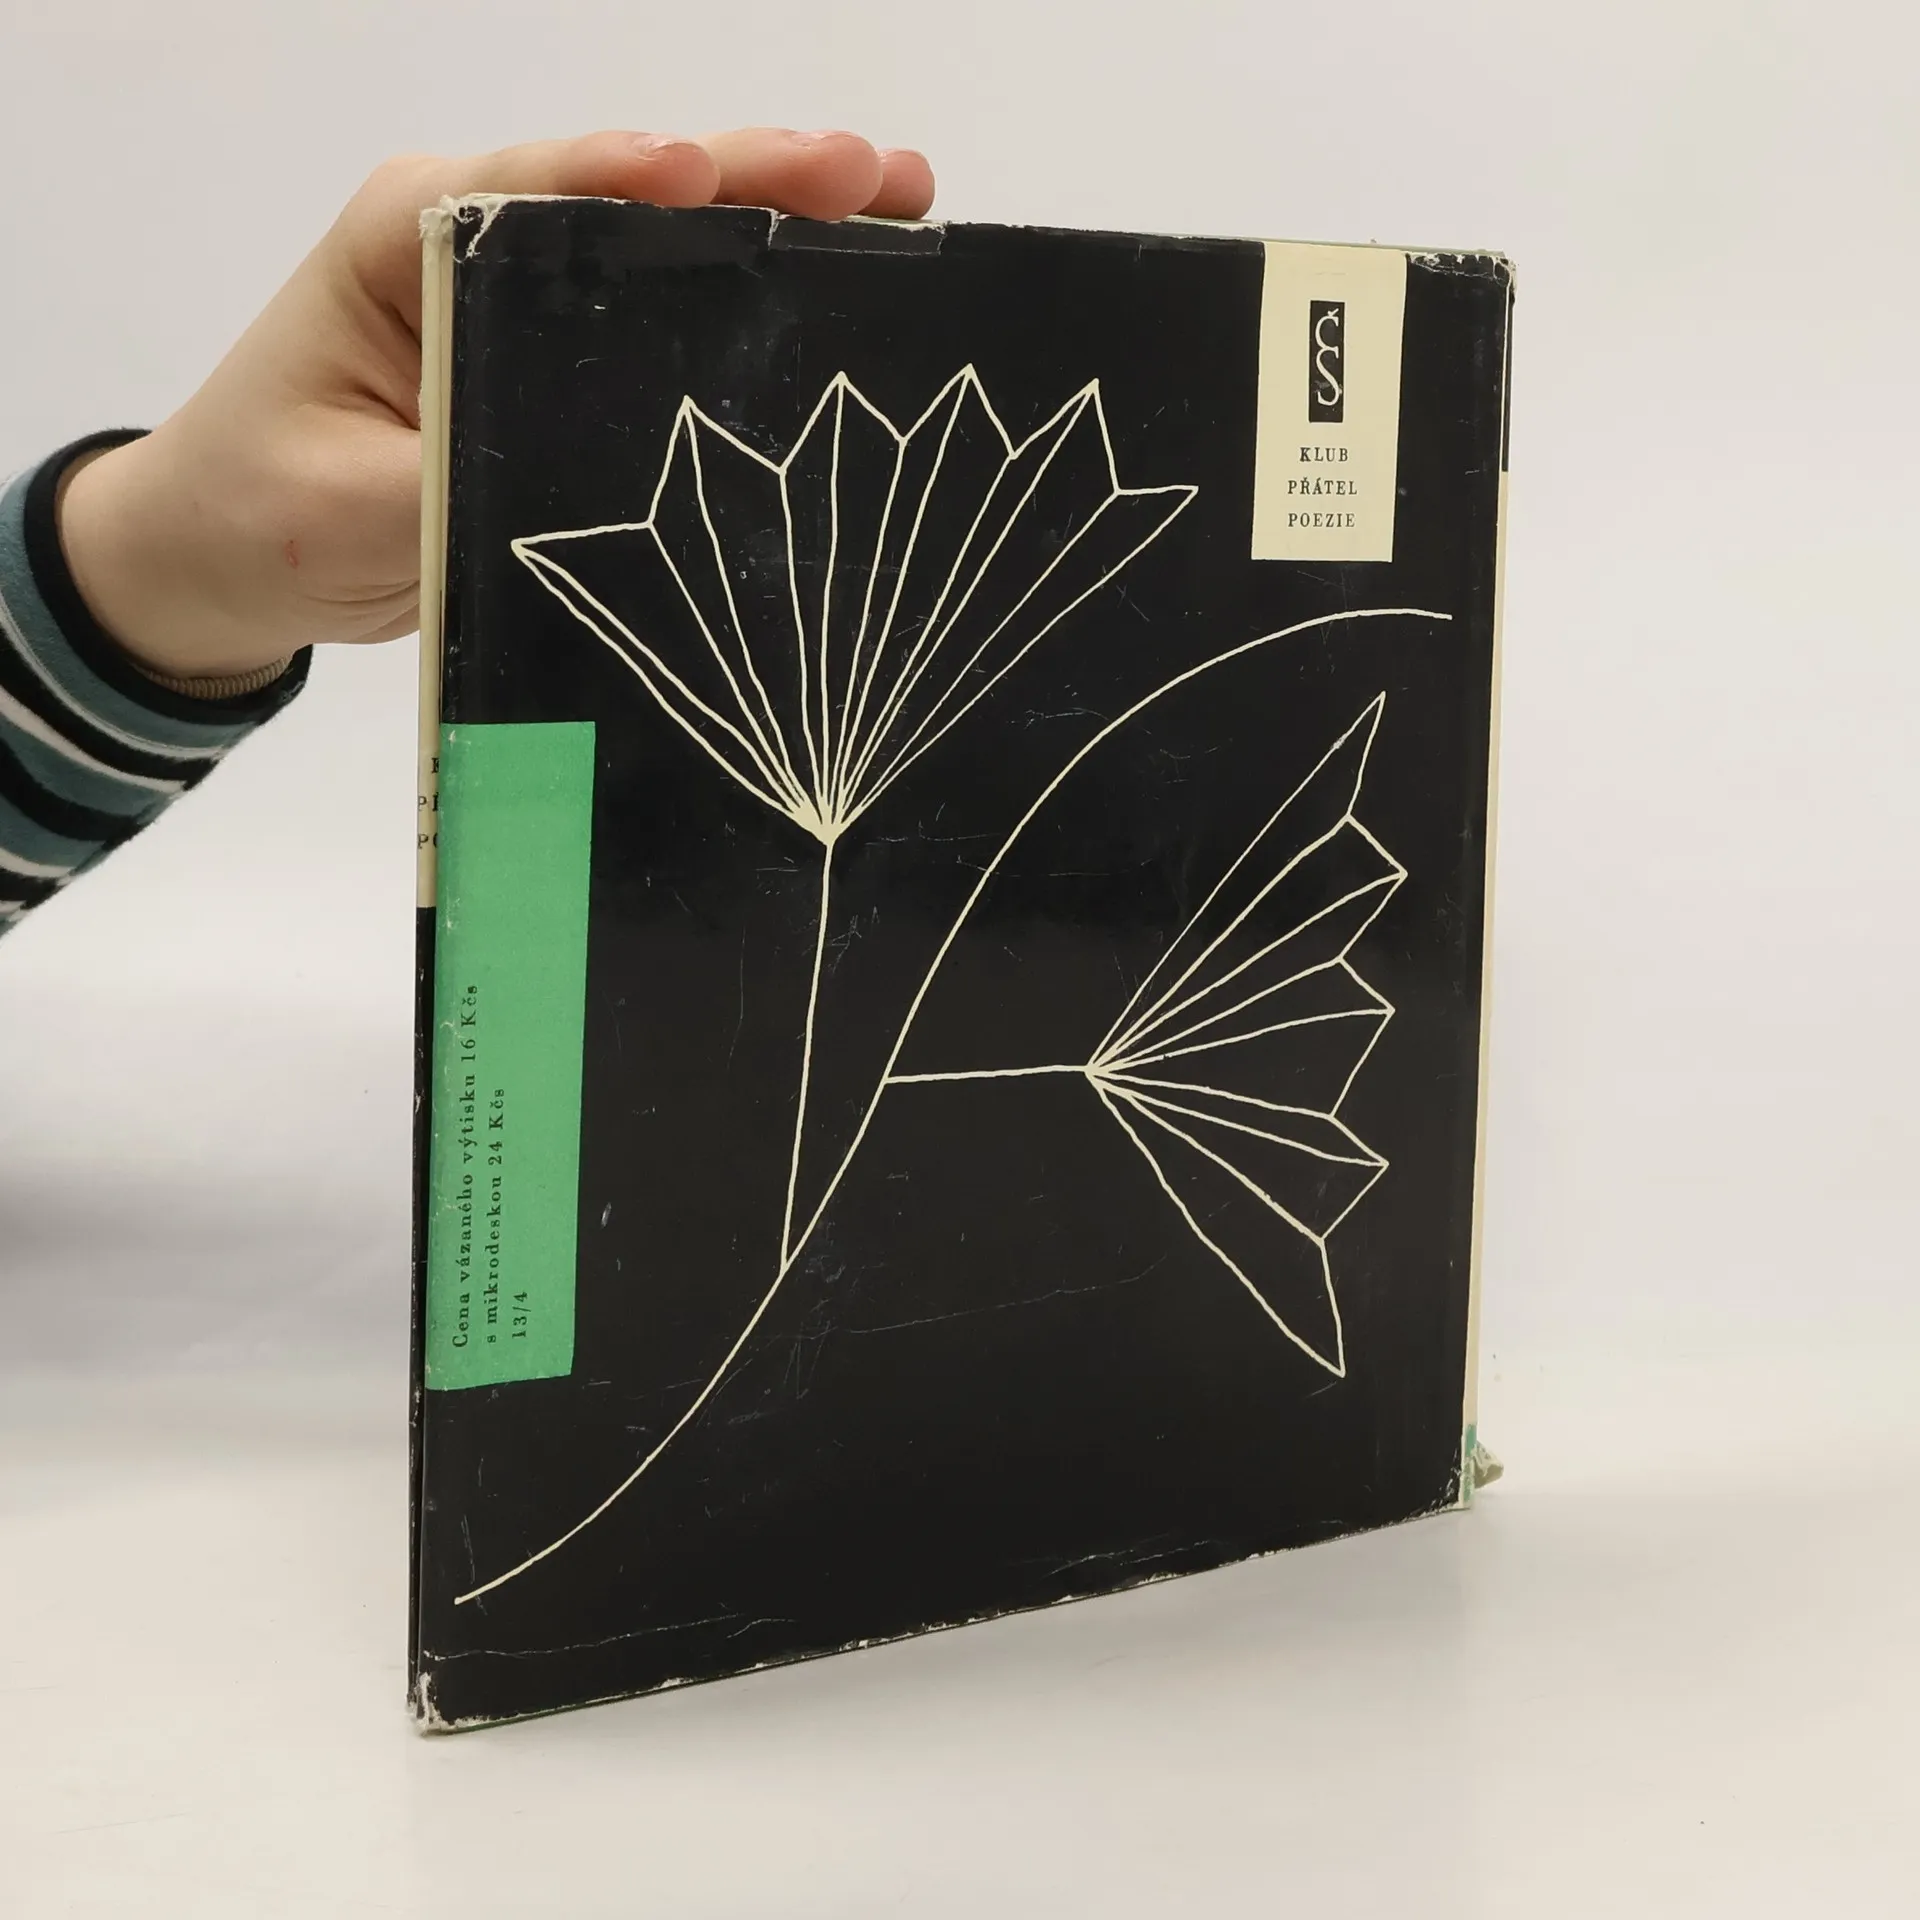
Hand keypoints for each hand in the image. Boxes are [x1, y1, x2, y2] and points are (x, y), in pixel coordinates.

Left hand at [57, 130, 935, 682]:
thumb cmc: (260, 514)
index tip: (710, 175)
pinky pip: (669, 316)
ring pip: (668, 241)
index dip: (627, 177)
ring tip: (904, 202)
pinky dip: (761, 299)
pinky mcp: (560, 358)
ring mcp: (528, 297)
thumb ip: (464, 481)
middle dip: (756, 177)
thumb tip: (589, 479)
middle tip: (876, 174)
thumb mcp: (351, 510)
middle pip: (629, 192)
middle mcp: (478, 242)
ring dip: (785, 223)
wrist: (224, 555)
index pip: (530, 189)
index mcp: (406, 241)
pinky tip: (847, 290)